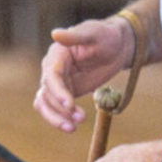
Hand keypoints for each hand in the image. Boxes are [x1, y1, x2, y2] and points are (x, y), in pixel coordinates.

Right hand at [35, 16, 137, 132]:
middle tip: (80, 119)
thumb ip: (75, 36)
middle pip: (46, 93)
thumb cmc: (106, 36)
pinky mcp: (64, 94)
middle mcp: (52, 69)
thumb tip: (54, 34)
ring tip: (74, 128)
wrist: (116, 48)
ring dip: (56, 118)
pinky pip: (55, 110)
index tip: (70, 104)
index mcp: (57, 54)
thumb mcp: (93, 33)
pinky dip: (61, 119)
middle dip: (60, 109)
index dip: (58, 91)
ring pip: (45, 104)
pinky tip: (73, 127)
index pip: (51, 76)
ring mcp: (57, 84)